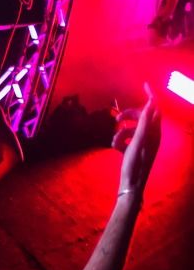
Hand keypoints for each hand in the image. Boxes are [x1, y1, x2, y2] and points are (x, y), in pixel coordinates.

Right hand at [112, 83, 160, 197]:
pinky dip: (119, 141)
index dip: (151, 96)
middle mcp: (151, 136)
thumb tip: (150, 104)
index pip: (155, 109)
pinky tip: (116, 150)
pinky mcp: (135, 149)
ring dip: (120, 133)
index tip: (144, 84)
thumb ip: (144, 122)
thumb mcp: (138, 141)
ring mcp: (143, 143)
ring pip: (130, 128)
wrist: (132, 185)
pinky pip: (126, 138)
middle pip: (140, 117)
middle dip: (128, 117)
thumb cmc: (135, 164)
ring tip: (114, 143)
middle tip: (116, 120)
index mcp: (154, 133)